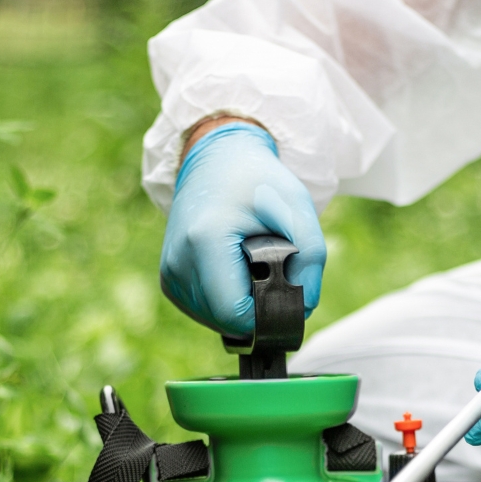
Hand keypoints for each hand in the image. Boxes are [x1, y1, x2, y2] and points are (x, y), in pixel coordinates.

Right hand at [159, 121, 325, 336]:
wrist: (217, 159)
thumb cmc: (258, 180)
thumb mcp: (296, 206)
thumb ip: (311, 257)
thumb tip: (305, 307)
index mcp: (204, 242)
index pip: (235, 314)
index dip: (268, 313)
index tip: (285, 288)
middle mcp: (177, 262)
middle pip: (226, 322)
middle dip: (258, 309)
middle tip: (272, 271)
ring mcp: (169, 273)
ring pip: (215, 321)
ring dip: (242, 306)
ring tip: (251, 266)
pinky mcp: (169, 280)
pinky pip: (205, 312)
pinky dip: (226, 301)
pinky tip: (236, 271)